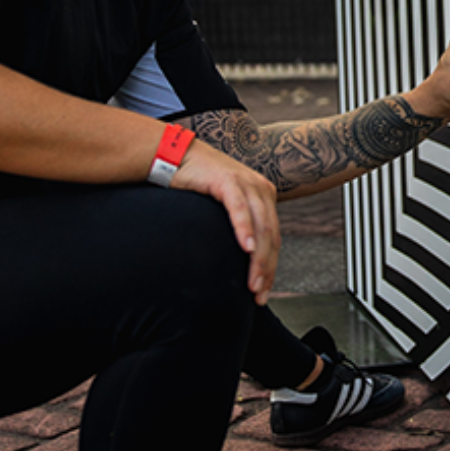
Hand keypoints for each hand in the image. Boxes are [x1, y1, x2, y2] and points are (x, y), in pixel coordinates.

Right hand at [169, 139, 279, 304]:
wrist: (176, 156)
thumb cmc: (196, 186)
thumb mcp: (223, 208)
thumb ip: (237, 226)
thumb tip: (239, 260)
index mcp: (263, 197)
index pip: (273, 238)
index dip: (270, 267)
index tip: (263, 292)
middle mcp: (260, 189)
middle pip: (271, 235)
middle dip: (266, 269)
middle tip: (258, 294)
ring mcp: (246, 182)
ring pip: (260, 226)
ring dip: (258, 258)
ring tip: (253, 282)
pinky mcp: (227, 180)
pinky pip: (239, 208)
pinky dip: (245, 230)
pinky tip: (246, 248)